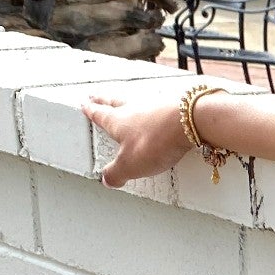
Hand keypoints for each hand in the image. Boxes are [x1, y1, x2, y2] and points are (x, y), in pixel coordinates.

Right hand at [80, 84, 202, 187]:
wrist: (189, 120)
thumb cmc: (155, 140)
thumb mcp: (130, 165)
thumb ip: (117, 173)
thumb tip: (107, 179)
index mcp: (117, 121)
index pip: (100, 115)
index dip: (91, 111)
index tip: (85, 105)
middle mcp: (133, 108)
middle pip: (114, 102)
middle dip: (103, 100)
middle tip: (96, 95)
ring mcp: (154, 104)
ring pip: (134, 100)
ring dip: (126, 100)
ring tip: (123, 101)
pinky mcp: (173, 105)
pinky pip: (157, 104)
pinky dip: (152, 105)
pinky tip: (156, 106)